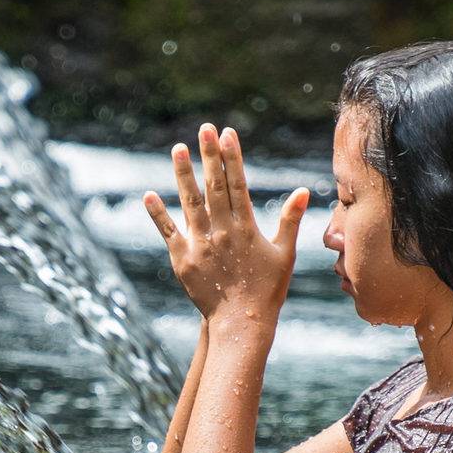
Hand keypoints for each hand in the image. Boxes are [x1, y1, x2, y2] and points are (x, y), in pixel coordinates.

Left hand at [144, 123, 309, 322]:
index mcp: (247, 228)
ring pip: (190, 203)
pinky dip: (158, 213)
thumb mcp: (284, 254)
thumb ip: (290, 221)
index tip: (227, 133)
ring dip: (183, 175)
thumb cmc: (267, 290)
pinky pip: (168, 232)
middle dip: (209, 155)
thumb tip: (303, 191)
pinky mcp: (183, 260)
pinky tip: (148, 194)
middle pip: (214, 186)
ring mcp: (201, 245)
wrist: (241, 324)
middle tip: (203, 128)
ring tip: (177, 148)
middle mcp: (223, 232)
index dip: (232, 157)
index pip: (239, 184)